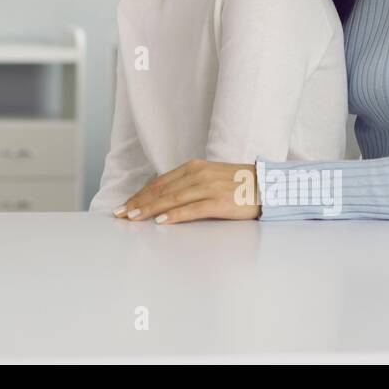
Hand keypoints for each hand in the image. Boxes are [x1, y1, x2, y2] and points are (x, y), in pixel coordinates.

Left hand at [115, 160, 260, 222]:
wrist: (267, 185)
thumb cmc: (237, 184)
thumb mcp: (209, 177)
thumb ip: (188, 184)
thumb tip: (165, 197)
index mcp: (193, 167)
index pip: (160, 182)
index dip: (140, 194)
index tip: (126, 204)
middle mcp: (197, 174)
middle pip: (161, 190)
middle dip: (138, 202)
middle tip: (121, 213)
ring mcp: (208, 187)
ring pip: (171, 199)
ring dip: (149, 208)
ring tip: (133, 217)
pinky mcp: (219, 202)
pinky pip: (191, 209)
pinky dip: (174, 215)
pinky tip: (160, 220)